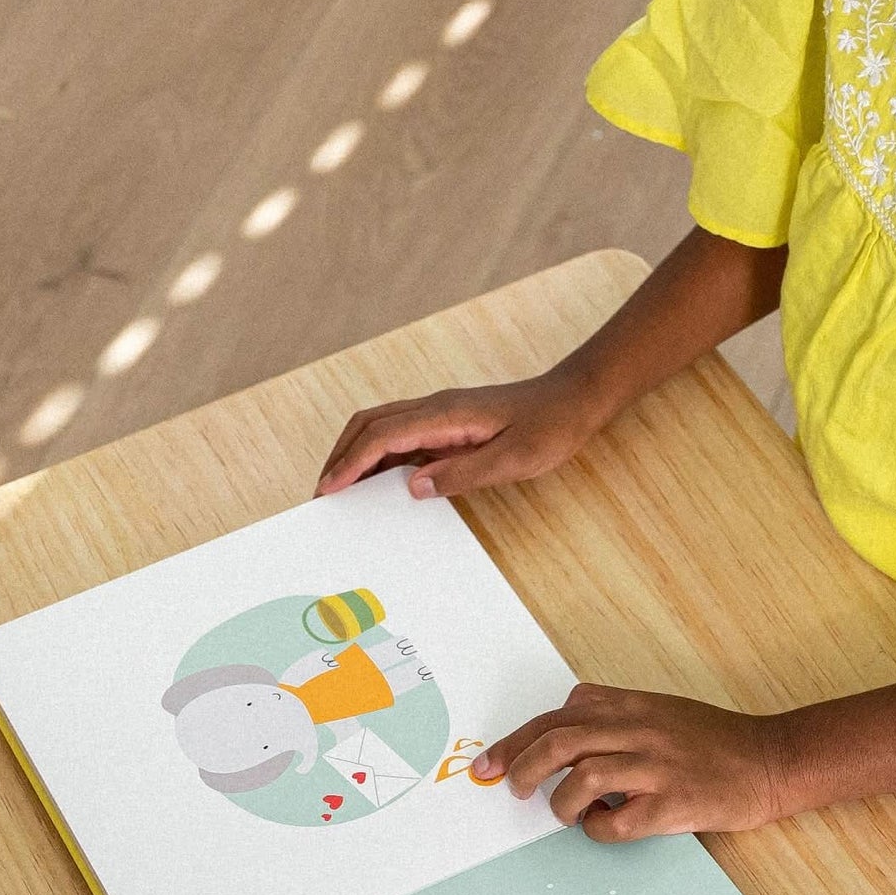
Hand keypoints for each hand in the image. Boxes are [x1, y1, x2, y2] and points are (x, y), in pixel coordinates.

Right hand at [315, 373, 601, 499]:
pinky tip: (378, 482)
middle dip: (340, 456)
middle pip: (369, 424)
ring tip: (340, 490)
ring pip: (380, 427)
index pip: (383, 435)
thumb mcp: (513, 460)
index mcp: (445, 414)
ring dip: (355, 454)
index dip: (351, 463)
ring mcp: (439, 414)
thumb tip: (414, 487)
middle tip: (322, 494)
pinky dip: (379, 456)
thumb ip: (463, 474)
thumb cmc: (549, 428)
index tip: (328, 489)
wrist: (574, 400)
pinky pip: (402, 436)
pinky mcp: (447, 423)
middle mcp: (435, 408)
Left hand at [475, 685, 800, 839]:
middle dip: (522, 766)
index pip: (558, 716)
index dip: (518, 740)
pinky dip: (597, 829)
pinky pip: (617, 820)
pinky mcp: (675, 804)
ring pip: (583, 777)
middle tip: (510, 789)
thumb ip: (614, 711)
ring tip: (563, 813)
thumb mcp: (660, 709)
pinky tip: (602, 827)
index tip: (492, 762)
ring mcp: (658, 767)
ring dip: (560, 802)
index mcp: (633, 706)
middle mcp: (641, 730)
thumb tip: (565, 724)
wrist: (772, 760)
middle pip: (560, 742)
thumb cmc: (714, 740)